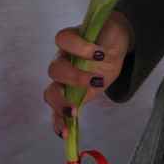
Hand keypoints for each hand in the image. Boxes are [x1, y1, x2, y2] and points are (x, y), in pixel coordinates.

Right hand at [43, 12, 131, 136]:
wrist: (112, 45)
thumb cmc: (108, 36)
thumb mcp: (112, 31)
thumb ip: (107, 37)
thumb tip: (102, 53)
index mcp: (70, 41)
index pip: (63, 39)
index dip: (79, 47)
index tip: (99, 53)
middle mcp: (63, 60)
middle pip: (55, 69)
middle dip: (73, 78)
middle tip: (95, 82)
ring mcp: (64, 79)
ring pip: (51, 92)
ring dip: (60, 103)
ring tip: (73, 113)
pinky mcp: (71, 96)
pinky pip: (58, 110)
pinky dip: (59, 122)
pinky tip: (64, 133)